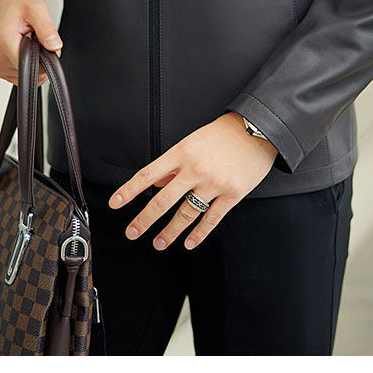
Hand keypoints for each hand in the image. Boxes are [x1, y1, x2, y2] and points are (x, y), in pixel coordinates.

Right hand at [0, 0, 61, 85]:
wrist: (5, 3)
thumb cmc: (19, 4)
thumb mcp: (37, 9)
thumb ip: (46, 29)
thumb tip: (55, 47)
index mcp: (4, 41)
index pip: (30, 66)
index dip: (44, 59)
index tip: (46, 44)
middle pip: (28, 71)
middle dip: (39, 59)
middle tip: (37, 38)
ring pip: (25, 75)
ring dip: (33, 62)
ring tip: (29, 41)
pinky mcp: (0, 68)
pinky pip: (19, 74)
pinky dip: (27, 64)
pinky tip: (24, 49)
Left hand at [108, 111, 277, 250]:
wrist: (257, 129)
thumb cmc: (224, 133)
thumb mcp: (193, 141)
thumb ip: (174, 164)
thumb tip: (156, 182)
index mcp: (182, 153)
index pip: (148, 175)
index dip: (129, 191)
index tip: (115, 204)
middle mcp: (195, 169)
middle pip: (162, 201)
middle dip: (144, 220)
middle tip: (132, 233)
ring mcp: (214, 183)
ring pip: (186, 214)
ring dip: (170, 232)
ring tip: (159, 243)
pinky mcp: (232, 194)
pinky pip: (211, 219)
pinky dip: (198, 233)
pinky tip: (189, 242)